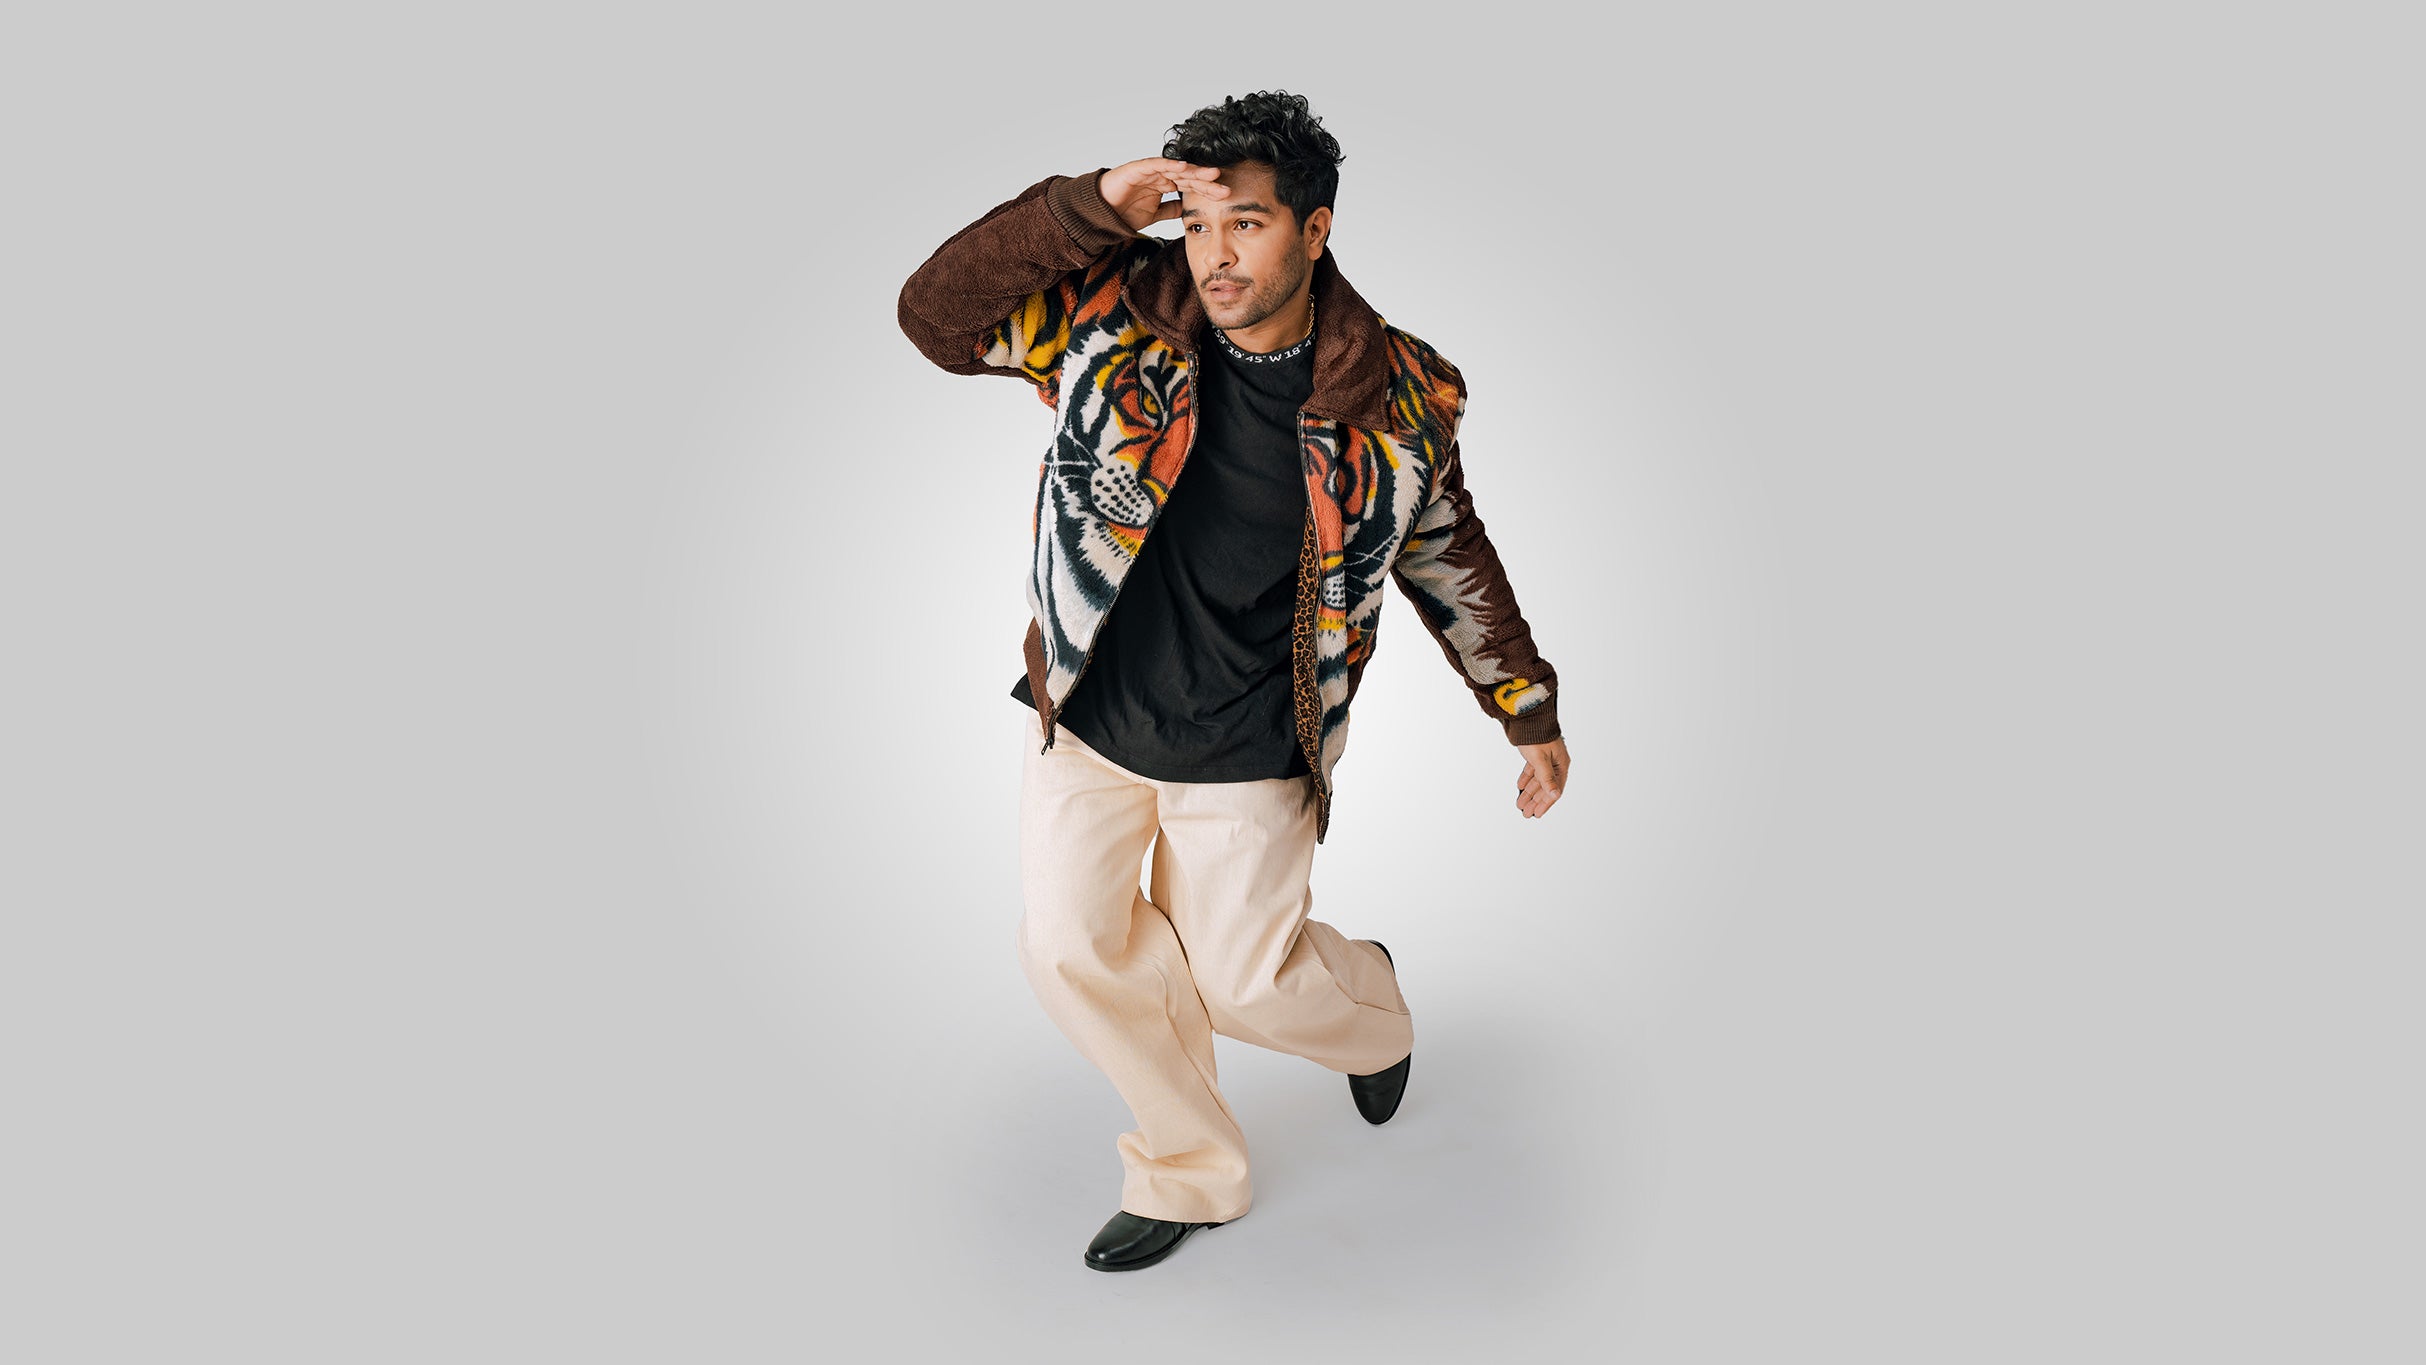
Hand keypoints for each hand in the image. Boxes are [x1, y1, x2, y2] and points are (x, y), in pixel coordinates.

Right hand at [1098, 158, 1228, 232]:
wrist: (1101, 212)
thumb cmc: (1124, 211)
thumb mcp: (1154, 215)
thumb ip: (1170, 210)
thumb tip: (1187, 210)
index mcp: (1166, 185)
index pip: (1191, 186)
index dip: (1207, 190)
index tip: (1225, 196)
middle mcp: (1161, 176)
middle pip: (1189, 177)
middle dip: (1207, 181)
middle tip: (1225, 186)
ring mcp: (1151, 171)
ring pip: (1177, 169)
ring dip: (1195, 171)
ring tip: (1212, 174)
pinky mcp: (1138, 168)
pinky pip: (1156, 164)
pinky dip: (1170, 164)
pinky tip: (1184, 166)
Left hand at [1515, 737, 1569, 818]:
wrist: (1527, 715)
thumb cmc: (1536, 734)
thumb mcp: (1540, 759)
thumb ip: (1546, 778)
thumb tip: (1555, 794)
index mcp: (1561, 764)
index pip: (1554, 789)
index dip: (1546, 803)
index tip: (1538, 813)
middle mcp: (1555, 762)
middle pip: (1545, 787)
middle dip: (1535, 801)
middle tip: (1526, 812)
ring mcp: (1545, 758)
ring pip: (1537, 780)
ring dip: (1529, 792)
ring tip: (1521, 804)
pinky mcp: (1536, 754)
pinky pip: (1532, 771)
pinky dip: (1526, 779)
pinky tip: (1520, 787)